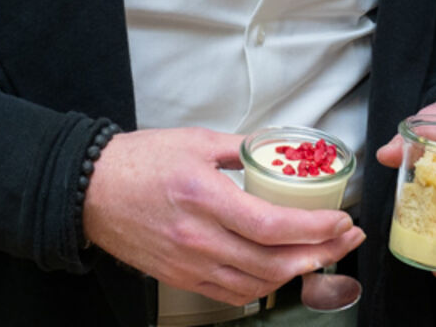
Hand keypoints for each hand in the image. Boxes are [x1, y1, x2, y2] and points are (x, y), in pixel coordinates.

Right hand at [83, 128, 364, 304]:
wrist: (90, 192)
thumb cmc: (138, 162)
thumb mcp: (195, 141)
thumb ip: (241, 147)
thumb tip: (276, 150)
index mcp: (205, 197)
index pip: (273, 226)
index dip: (315, 229)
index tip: (340, 221)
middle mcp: (199, 237)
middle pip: (273, 262)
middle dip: (320, 253)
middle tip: (345, 240)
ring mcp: (189, 263)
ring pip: (257, 283)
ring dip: (297, 273)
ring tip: (321, 255)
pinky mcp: (181, 277)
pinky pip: (232, 293)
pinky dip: (263, 286)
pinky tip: (280, 272)